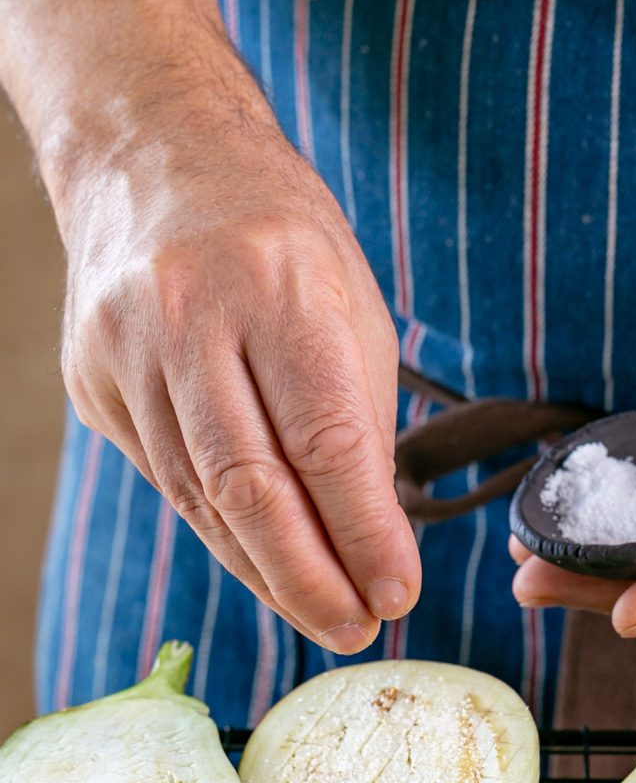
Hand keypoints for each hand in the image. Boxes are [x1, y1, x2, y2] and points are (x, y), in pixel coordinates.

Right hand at [59, 98, 418, 652]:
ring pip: (200, 497)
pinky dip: (221, 532)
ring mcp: (124, 347)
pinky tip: (262, 564)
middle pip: (249, 485)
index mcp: (277, 283)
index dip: (362, 533)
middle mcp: (189, 313)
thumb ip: (360, 421)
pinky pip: (167, 479)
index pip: (325, 440)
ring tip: (321, 612)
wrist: (154, 156)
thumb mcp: (351, 307)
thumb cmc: (279, 237)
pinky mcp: (90, 378)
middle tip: (356, 626)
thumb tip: (371, 540)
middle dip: (310, 578)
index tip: (397, 592)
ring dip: (266, 572)